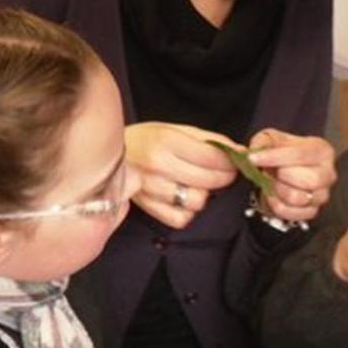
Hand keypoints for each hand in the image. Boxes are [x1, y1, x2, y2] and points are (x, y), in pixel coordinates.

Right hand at [125, 122, 239, 228]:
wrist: (108, 154)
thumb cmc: (147, 139)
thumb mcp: (177, 129)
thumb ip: (209, 140)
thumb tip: (239, 150)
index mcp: (166, 140)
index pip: (211, 157)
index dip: (230, 162)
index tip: (236, 161)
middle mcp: (158, 165)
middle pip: (208, 181)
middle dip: (224, 177)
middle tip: (224, 172)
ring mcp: (151, 189)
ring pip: (196, 202)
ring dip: (205, 195)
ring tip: (199, 184)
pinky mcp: (147, 208)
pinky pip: (181, 219)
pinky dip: (188, 211)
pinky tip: (184, 198)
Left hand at [246, 128, 335, 223]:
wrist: (285, 169)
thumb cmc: (283, 151)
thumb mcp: (272, 138)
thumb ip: (261, 142)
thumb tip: (251, 152)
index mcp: (322, 150)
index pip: (299, 155)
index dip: (274, 157)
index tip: (253, 159)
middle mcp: (328, 174)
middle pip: (307, 180)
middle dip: (281, 176)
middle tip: (269, 170)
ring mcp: (322, 195)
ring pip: (297, 198)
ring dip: (277, 190)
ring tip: (272, 180)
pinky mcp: (312, 211)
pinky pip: (291, 213)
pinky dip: (276, 204)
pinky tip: (273, 194)